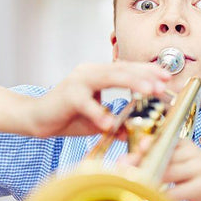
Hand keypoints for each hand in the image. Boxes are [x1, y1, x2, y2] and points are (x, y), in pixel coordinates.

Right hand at [28, 62, 169, 136]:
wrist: (34, 118)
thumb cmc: (66, 116)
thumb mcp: (97, 120)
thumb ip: (115, 122)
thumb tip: (134, 132)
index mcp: (98, 74)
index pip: (127, 68)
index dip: (147, 71)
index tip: (166, 76)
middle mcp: (89, 72)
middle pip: (122, 69)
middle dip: (145, 75)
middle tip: (164, 82)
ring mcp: (78, 81)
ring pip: (109, 78)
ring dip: (132, 83)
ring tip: (150, 90)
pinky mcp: (68, 95)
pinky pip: (87, 104)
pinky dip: (99, 113)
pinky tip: (110, 123)